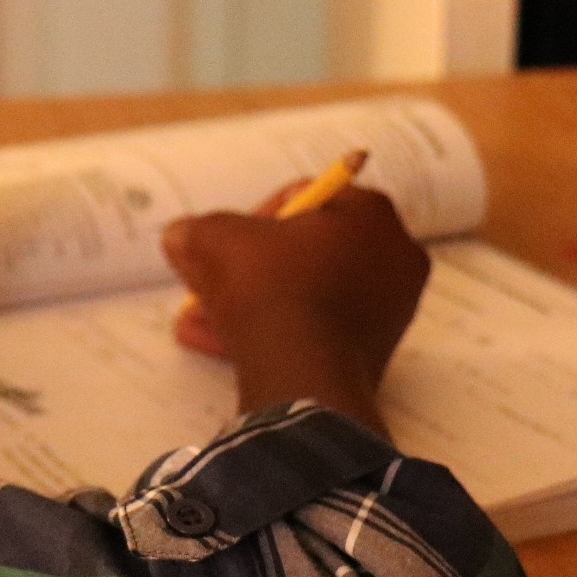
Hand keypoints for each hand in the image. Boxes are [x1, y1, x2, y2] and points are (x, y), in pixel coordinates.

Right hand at [160, 187, 429, 433]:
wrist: (302, 379)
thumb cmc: (269, 291)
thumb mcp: (213, 241)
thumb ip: (196, 229)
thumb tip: (182, 236)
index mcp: (370, 212)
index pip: (302, 197)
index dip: (250, 219)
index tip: (222, 246)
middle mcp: (394, 255)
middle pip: (303, 251)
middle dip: (247, 269)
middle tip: (209, 284)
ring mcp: (392, 308)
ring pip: (306, 294)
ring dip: (252, 304)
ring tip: (200, 323)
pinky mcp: (376, 351)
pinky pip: (317, 329)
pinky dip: (275, 332)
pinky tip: (221, 346)